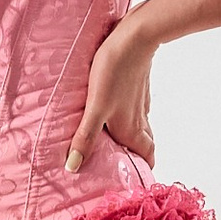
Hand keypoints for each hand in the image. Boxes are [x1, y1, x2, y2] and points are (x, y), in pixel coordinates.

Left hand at [65, 17, 154, 172]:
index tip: (131, 182)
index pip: (147, 159)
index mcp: (131, 130)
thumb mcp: (96, 107)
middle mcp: (139, 120)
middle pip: (144, 146)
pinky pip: (136, 111)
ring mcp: (140, 103)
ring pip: (141, 129)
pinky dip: (129, 119)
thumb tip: (73, 168)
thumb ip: (86, 137)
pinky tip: (115, 113)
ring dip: (132, 139)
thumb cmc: (114, 72)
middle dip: (136, 158)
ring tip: (113, 143)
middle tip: (118, 165)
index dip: (142, 172)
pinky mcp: (138, 88)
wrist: (135, 37)